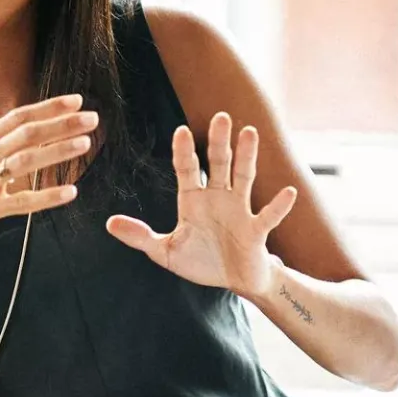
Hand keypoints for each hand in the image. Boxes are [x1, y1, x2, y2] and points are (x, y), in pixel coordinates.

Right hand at [0, 94, 94, 256]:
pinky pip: (20, 203)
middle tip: (93, 117)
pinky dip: (46, 198)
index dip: (48, 108)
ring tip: (85, 144)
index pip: (17, 117)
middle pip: (27, 135)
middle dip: (62, 125)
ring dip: (57, 153)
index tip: (75, 100)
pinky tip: (70, 194)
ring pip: (26, 163)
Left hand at [106, 112, 296, 297]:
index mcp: (194, 200)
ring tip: (249, 132)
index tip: (181, 130)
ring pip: (244, 177)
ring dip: (247, 156)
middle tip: (220, 115)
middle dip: (219, 141)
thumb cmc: (203, 262)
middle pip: (218, 164)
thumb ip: (140, 237)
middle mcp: (218, 198)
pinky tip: (288, 192)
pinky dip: (278, 205)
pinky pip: (268, 215)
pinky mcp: (256, 231)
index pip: (187, 169)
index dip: (184, 151)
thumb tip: (109, 224)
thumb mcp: (165, 252)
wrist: (235, 281)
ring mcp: (240, 211)